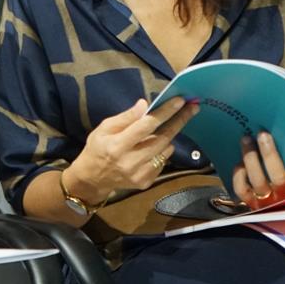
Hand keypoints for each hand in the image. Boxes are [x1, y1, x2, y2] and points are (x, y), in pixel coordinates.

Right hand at [65, 97, 198, 202]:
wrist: (92, 178)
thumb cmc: (97, 148)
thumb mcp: (104, 128)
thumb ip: (125, 117)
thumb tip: (145, 104)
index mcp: (117, 145)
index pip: (146, 125)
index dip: (164, 112)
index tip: (180, 101)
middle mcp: (130, 162)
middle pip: (162, 138)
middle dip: (178, 121)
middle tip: (192, 108)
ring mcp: (139, 174)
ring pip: (165, 150)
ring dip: (167, 137)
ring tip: (163, 129)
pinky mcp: (145, 182)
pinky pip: (162, 162)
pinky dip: (161, 152)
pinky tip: (151, 148)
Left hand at [232, 132, 284, 209]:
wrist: (279, 203)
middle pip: (278, 178)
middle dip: (270, 155)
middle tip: (263, 134)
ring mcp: (267, 200)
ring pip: (258, 181)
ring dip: (251, 158)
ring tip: (246, 139)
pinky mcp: (250, 202)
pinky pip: (242, 190)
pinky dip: (239, 175)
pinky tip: (240, 162)